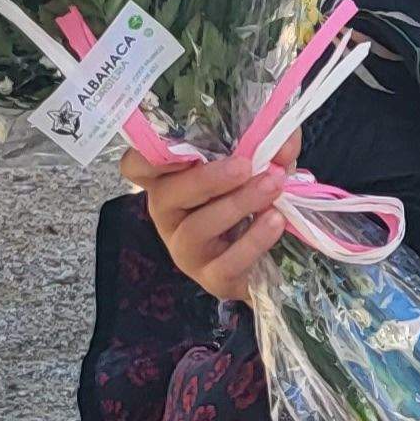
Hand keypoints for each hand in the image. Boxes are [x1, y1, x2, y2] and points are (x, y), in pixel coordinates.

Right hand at [122, 132, 300, 302]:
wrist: (275, 256)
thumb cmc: (253, 197)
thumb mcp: (263, 164)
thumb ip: (271, 147)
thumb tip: (283, 142)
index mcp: (171, 180)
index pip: (137, 167)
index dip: (146, 157)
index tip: (180, 148)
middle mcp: (169, 215)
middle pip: (166, 195)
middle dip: (207, 179)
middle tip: (246, 166)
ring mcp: (186, 249)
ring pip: (196, 229)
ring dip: (236, 205)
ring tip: (272, 187)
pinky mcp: (211, 277)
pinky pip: (225, 262)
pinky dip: (253, 240)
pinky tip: (275, 221)